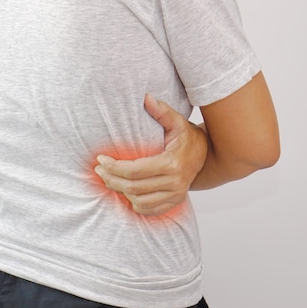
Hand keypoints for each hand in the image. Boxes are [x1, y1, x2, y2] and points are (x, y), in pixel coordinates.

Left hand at [94, 94, 207, 216]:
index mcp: (172, 164)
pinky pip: (149, 210)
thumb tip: (146, 98)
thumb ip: (162, 111)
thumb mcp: (177, 121)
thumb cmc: (188, 137)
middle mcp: (175, 183)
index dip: (114, 167)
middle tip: (99, 169)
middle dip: (111, 179)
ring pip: (139, 201)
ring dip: (120, 191)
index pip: (135, 171)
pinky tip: (126, 191)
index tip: (101, 159)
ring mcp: (176, 195)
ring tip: (109, 179)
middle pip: (134, 188)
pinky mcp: (175, 201)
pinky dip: (134, 203)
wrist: (207, 154)